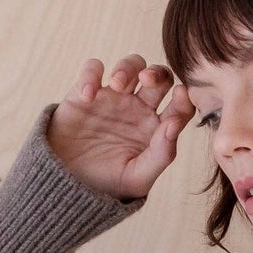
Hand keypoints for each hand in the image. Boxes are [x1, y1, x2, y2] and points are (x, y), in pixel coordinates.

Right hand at [45, 53, 194, 201]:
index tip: (181, 94)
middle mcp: (138, 108)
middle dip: (156, 73)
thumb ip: (162, 153)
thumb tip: (175, 124)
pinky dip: (91, 75)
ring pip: (130, 65)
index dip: (183, 97)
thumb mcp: (138, 177)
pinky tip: (88, 96)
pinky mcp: (86, 92)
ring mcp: (113, 98)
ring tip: (118, 84)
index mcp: (155, 127)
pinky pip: (93, 70)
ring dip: (127, 68)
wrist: (68, 186)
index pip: (178, 105)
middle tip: (147, 80)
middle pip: (157, 77)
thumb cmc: (107, 183)